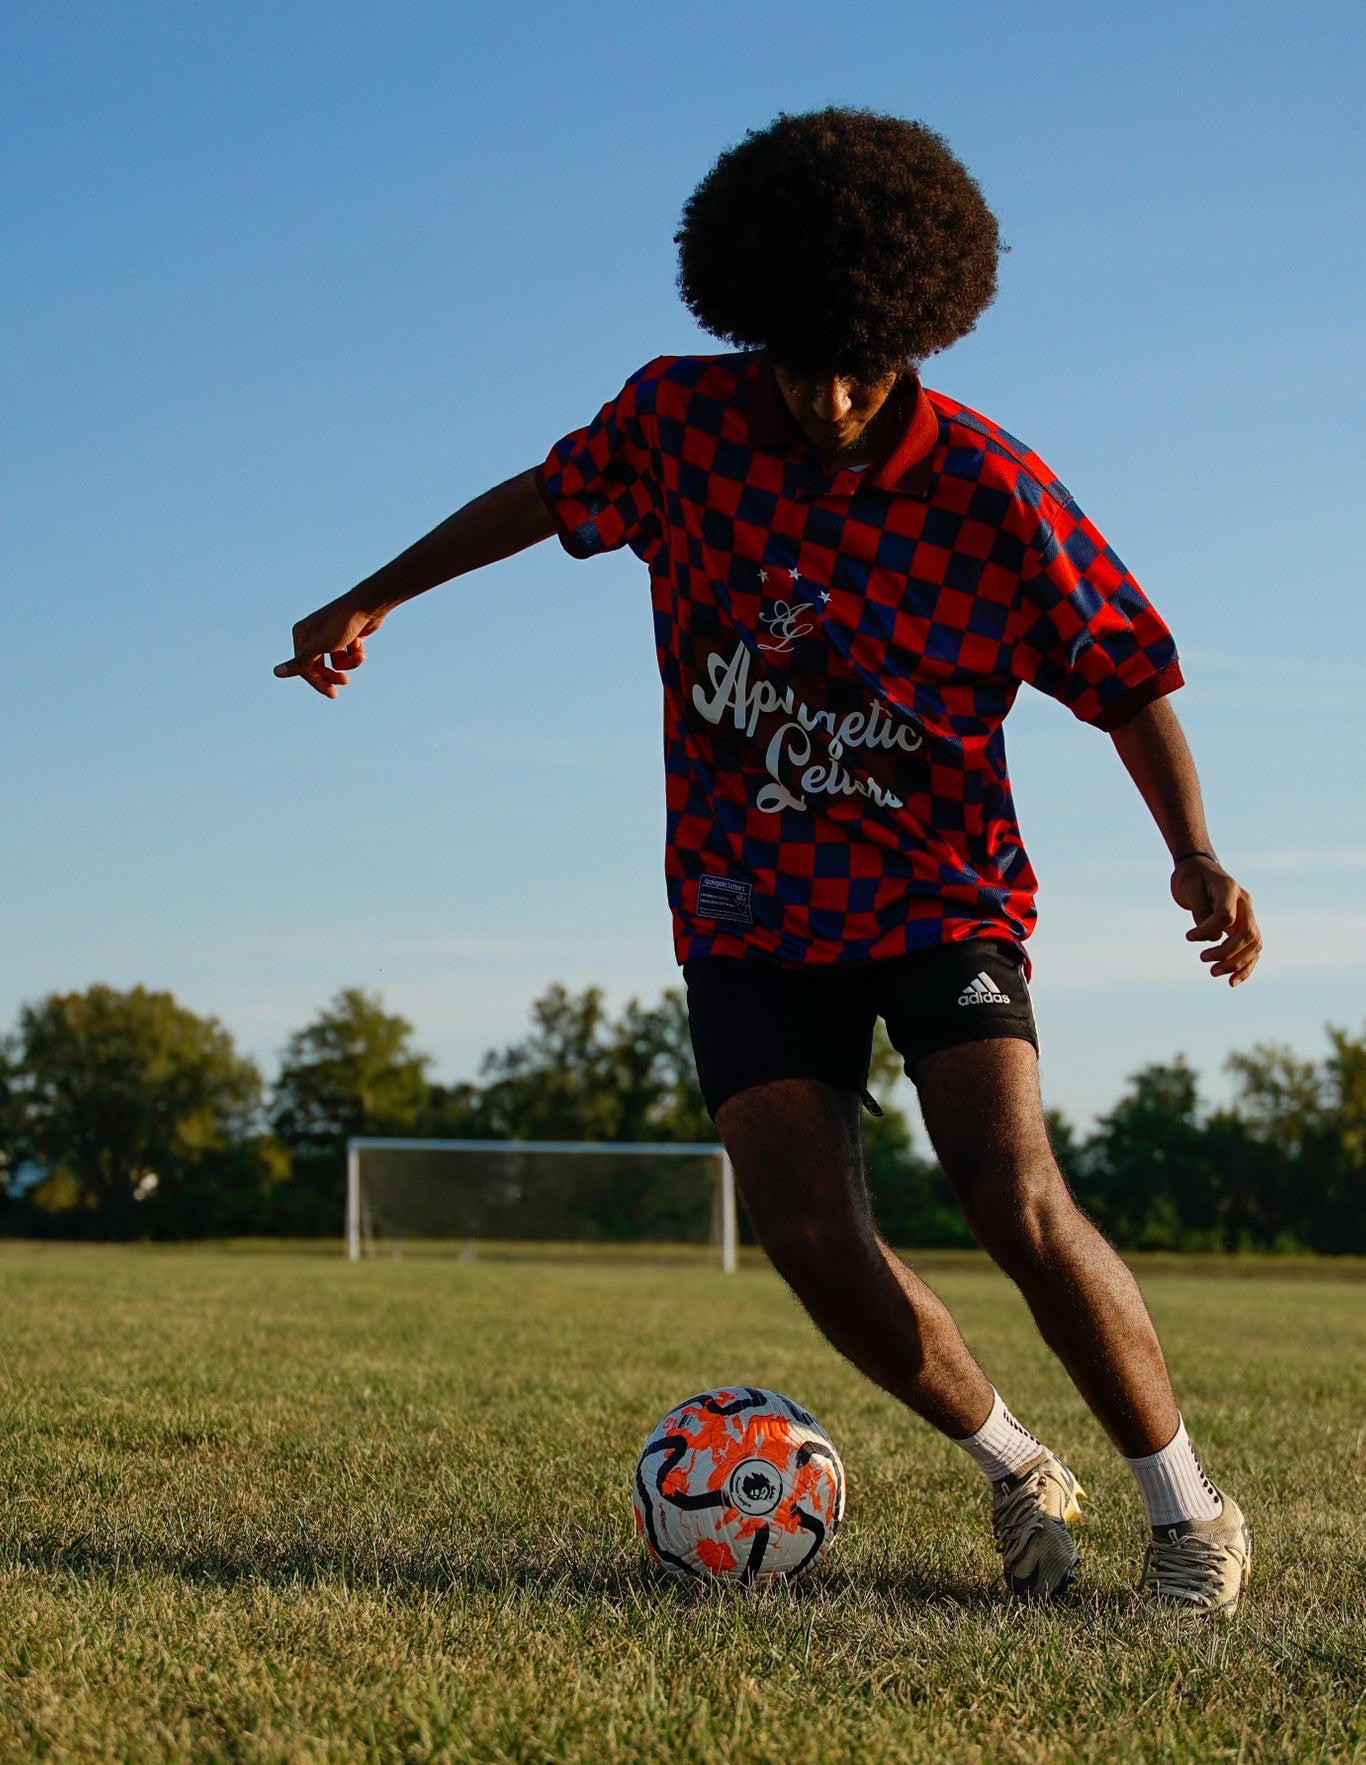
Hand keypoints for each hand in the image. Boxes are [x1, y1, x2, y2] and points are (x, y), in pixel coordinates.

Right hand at [274, 592, 385, 697]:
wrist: (367, 606)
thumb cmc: (340, 624)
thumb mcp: (318, 646)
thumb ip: (300, 662)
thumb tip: (276, 672)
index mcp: (302, 635)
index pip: (305, 666)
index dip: (318, 681)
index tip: (331, 693)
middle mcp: (313, 636)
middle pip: (320, 667)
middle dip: (333, 675)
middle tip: (345, 681)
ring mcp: (331, 636)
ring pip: (337, 662)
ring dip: (349, 663)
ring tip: (358, 657)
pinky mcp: (346, 637)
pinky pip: (348, 655)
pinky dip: (355, 654)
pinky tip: (361, 646)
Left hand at [1170, 856, 1261, 985]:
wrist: (1198, 869)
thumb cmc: (1190, 877)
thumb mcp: (1188, 888)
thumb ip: (1201, 910)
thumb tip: (1214, 937)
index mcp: (1230, 888)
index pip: (1226, 915)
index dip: (1208, 930)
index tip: (1189, 936)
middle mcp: (1244, 902)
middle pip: (1247, 933)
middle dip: (1227, 952)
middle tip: (1203, 959)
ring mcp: (1247, 915)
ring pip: (1253, 944)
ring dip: (1236, 962)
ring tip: (1213, 973)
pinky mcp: (1244, 926)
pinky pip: (1252, 950)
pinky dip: (1245, 967)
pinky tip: (1232, 981)